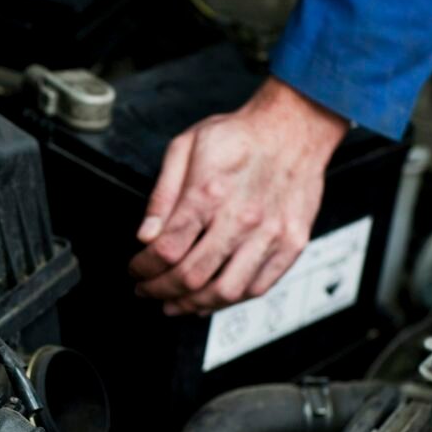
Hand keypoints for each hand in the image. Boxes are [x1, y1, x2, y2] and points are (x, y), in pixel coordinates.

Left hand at [129, 77, 348, 314]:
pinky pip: (257, 287)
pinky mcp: (292, 243)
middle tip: (148, 290)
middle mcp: (242, 218)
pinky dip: (229, 301)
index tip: (136, 270)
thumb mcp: (185, 148)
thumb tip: (145, 236)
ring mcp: (270, 234)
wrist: (295, 126)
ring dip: (192, 305)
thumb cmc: (240, 135)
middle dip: (160, 290)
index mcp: (209, 193)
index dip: (144, 268)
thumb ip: (162, 196)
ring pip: (225, 291)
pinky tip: (210, 298)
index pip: (166, 249)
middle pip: (191, 277)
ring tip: (174, 303)